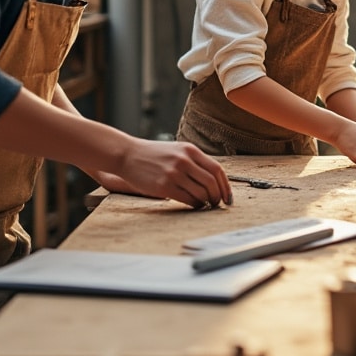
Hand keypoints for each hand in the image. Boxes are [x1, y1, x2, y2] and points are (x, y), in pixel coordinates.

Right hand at [110, 139, 231, 208]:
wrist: (128, 155)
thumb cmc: (153, 155)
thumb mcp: (177, 150)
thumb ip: (194, 161)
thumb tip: (214, 180)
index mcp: (190, 150)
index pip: (217, 169)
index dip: (225, 185)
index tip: (227, 195)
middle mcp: (184, 160)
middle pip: (212, 182)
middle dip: (218, 196)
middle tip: (217, 203)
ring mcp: (174, 173)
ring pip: (201, 193)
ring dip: (207, 202)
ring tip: (205, 204)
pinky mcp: (164, 186)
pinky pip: (188, 199)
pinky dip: (195, 205)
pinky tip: (194, 205)